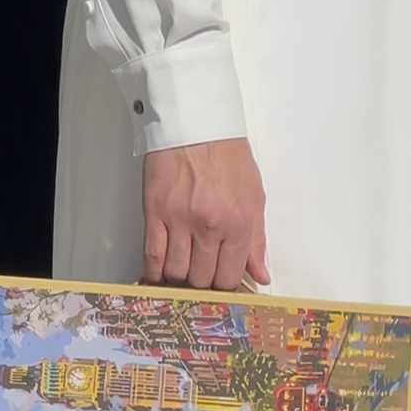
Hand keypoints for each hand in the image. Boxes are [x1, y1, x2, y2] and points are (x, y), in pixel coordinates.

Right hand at [141, 137, 268, 291]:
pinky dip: (154, 271)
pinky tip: (158, 275)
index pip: (230, 276)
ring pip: (176, 272)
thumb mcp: (254, 196)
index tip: (219, 285)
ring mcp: (180, 220)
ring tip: (182, 275)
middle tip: (200, 279)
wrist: (197, 123)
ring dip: (179, 279)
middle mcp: (209, 225)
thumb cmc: (226, 153)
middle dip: (202, 285)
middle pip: (202, 278)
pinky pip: (152, 255)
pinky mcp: (155, 212)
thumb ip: (257, 240)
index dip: (224, 287)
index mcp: (238, 223)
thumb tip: (259, 274)